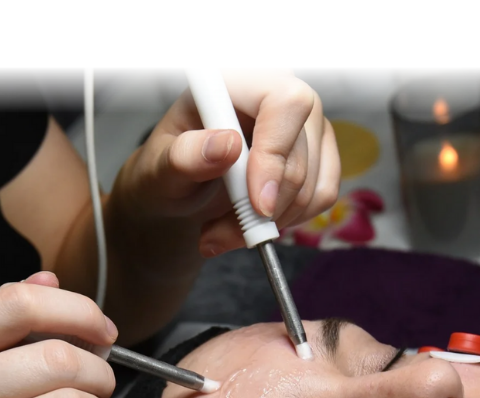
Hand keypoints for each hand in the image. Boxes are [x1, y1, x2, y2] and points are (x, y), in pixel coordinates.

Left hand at [110, 71, 340, 256]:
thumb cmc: (164, 170)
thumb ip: (184, 157)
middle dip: (263, 207)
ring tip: (223, 231)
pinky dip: (287, 222)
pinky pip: (322, 196)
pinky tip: (251, 223)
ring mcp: (304, 124)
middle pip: (301, 151)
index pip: (284, 102)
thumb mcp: (157, 168)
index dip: (275, 154)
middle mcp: (278, 93)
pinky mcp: (317, 154)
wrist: (174, 193)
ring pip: (312, 182)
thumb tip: (225, 145)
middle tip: (218, 234)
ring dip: (270, 223)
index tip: (256, 204)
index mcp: (237, 81)